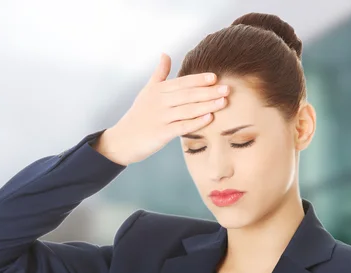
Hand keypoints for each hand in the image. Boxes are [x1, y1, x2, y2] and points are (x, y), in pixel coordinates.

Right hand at [95, 53, 228, 165]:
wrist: (123, 139)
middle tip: (227, 89)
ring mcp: (161, 118)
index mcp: (158, 90)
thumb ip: (159, 73)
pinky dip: (196, 122)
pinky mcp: (161, 133)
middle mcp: (160, 102)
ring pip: (188, 109)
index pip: (182, 82)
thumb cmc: (139, 115)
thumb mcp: (147, 91)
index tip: (215, 77)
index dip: (199, 79)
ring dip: (207, 105)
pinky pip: (182, 126)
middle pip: (188, 95)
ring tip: (224, 102)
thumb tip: (165, 54)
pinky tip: (210, 118)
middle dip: (208, 91)